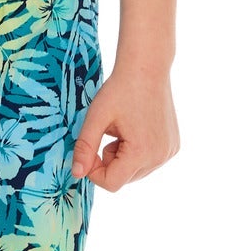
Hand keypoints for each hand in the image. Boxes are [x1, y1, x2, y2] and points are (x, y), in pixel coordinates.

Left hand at [72, 65, 178, 190]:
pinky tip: (136, 128)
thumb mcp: (96, 118)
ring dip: (122, 157)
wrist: (147, 67)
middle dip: (109, 161)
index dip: (94, 171)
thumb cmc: (120, 89)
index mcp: (142, 153)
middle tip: (107, 133)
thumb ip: (84, 147)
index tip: (89, 150)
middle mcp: (160, 157)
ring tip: (122, 129)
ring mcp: (169, 152)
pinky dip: (136, 151)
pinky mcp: (173, 146)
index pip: (112, 183)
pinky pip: (148, 160)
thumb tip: (76, 174)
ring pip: (135, 171)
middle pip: (123, 178)